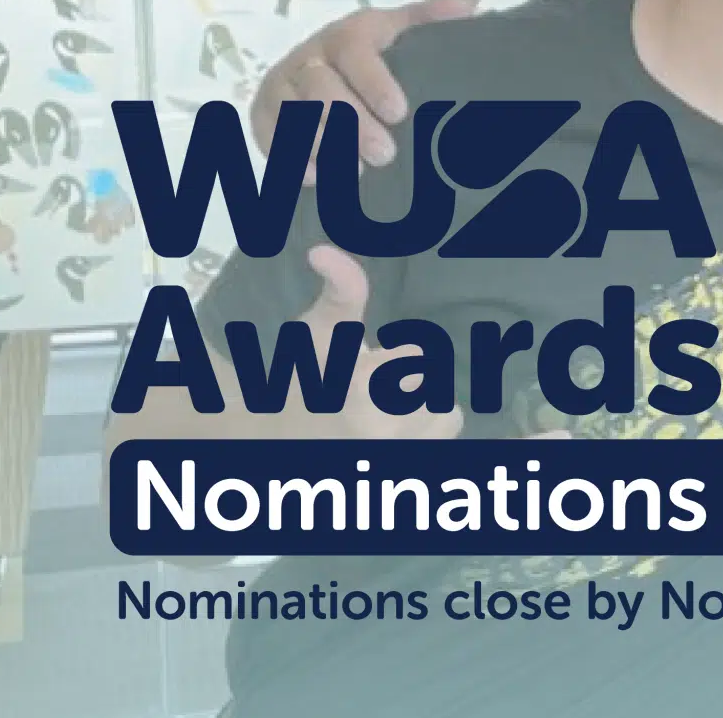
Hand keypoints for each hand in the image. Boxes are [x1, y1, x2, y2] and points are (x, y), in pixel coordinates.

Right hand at [254, 0, 473, 180]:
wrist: (322, 62)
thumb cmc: (374, 51)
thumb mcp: (399, 29)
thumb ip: (428, 18)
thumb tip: (467, 7)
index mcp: (345, 35)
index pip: (354, 53)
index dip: (373, 82)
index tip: (399, 113)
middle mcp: (308, 56)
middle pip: (321, 88)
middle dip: (352, 123)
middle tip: (385, 155)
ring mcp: (282, 84)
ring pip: (292, 113)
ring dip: (321, 144)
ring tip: (353, 172)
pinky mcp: (263, 112)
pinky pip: (268, 135)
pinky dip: (289, 157)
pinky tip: (314, 179)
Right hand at [277, 245, 460, 439]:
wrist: (278, 441)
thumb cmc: (304, 380)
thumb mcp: (319, 332)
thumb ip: (339, 292)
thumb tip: (321, 250)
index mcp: (362, 393)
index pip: (417, 360)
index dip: (395, 360)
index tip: (373, 366)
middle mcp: (384, 432)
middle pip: (433, 388)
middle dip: (406, 385)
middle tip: (373, 393)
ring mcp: (397, 455)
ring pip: (444, 417)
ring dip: (420, 411)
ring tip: (382, 414)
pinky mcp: (405, 472)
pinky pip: (444, 441)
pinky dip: (425, 436)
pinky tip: (392, 434)